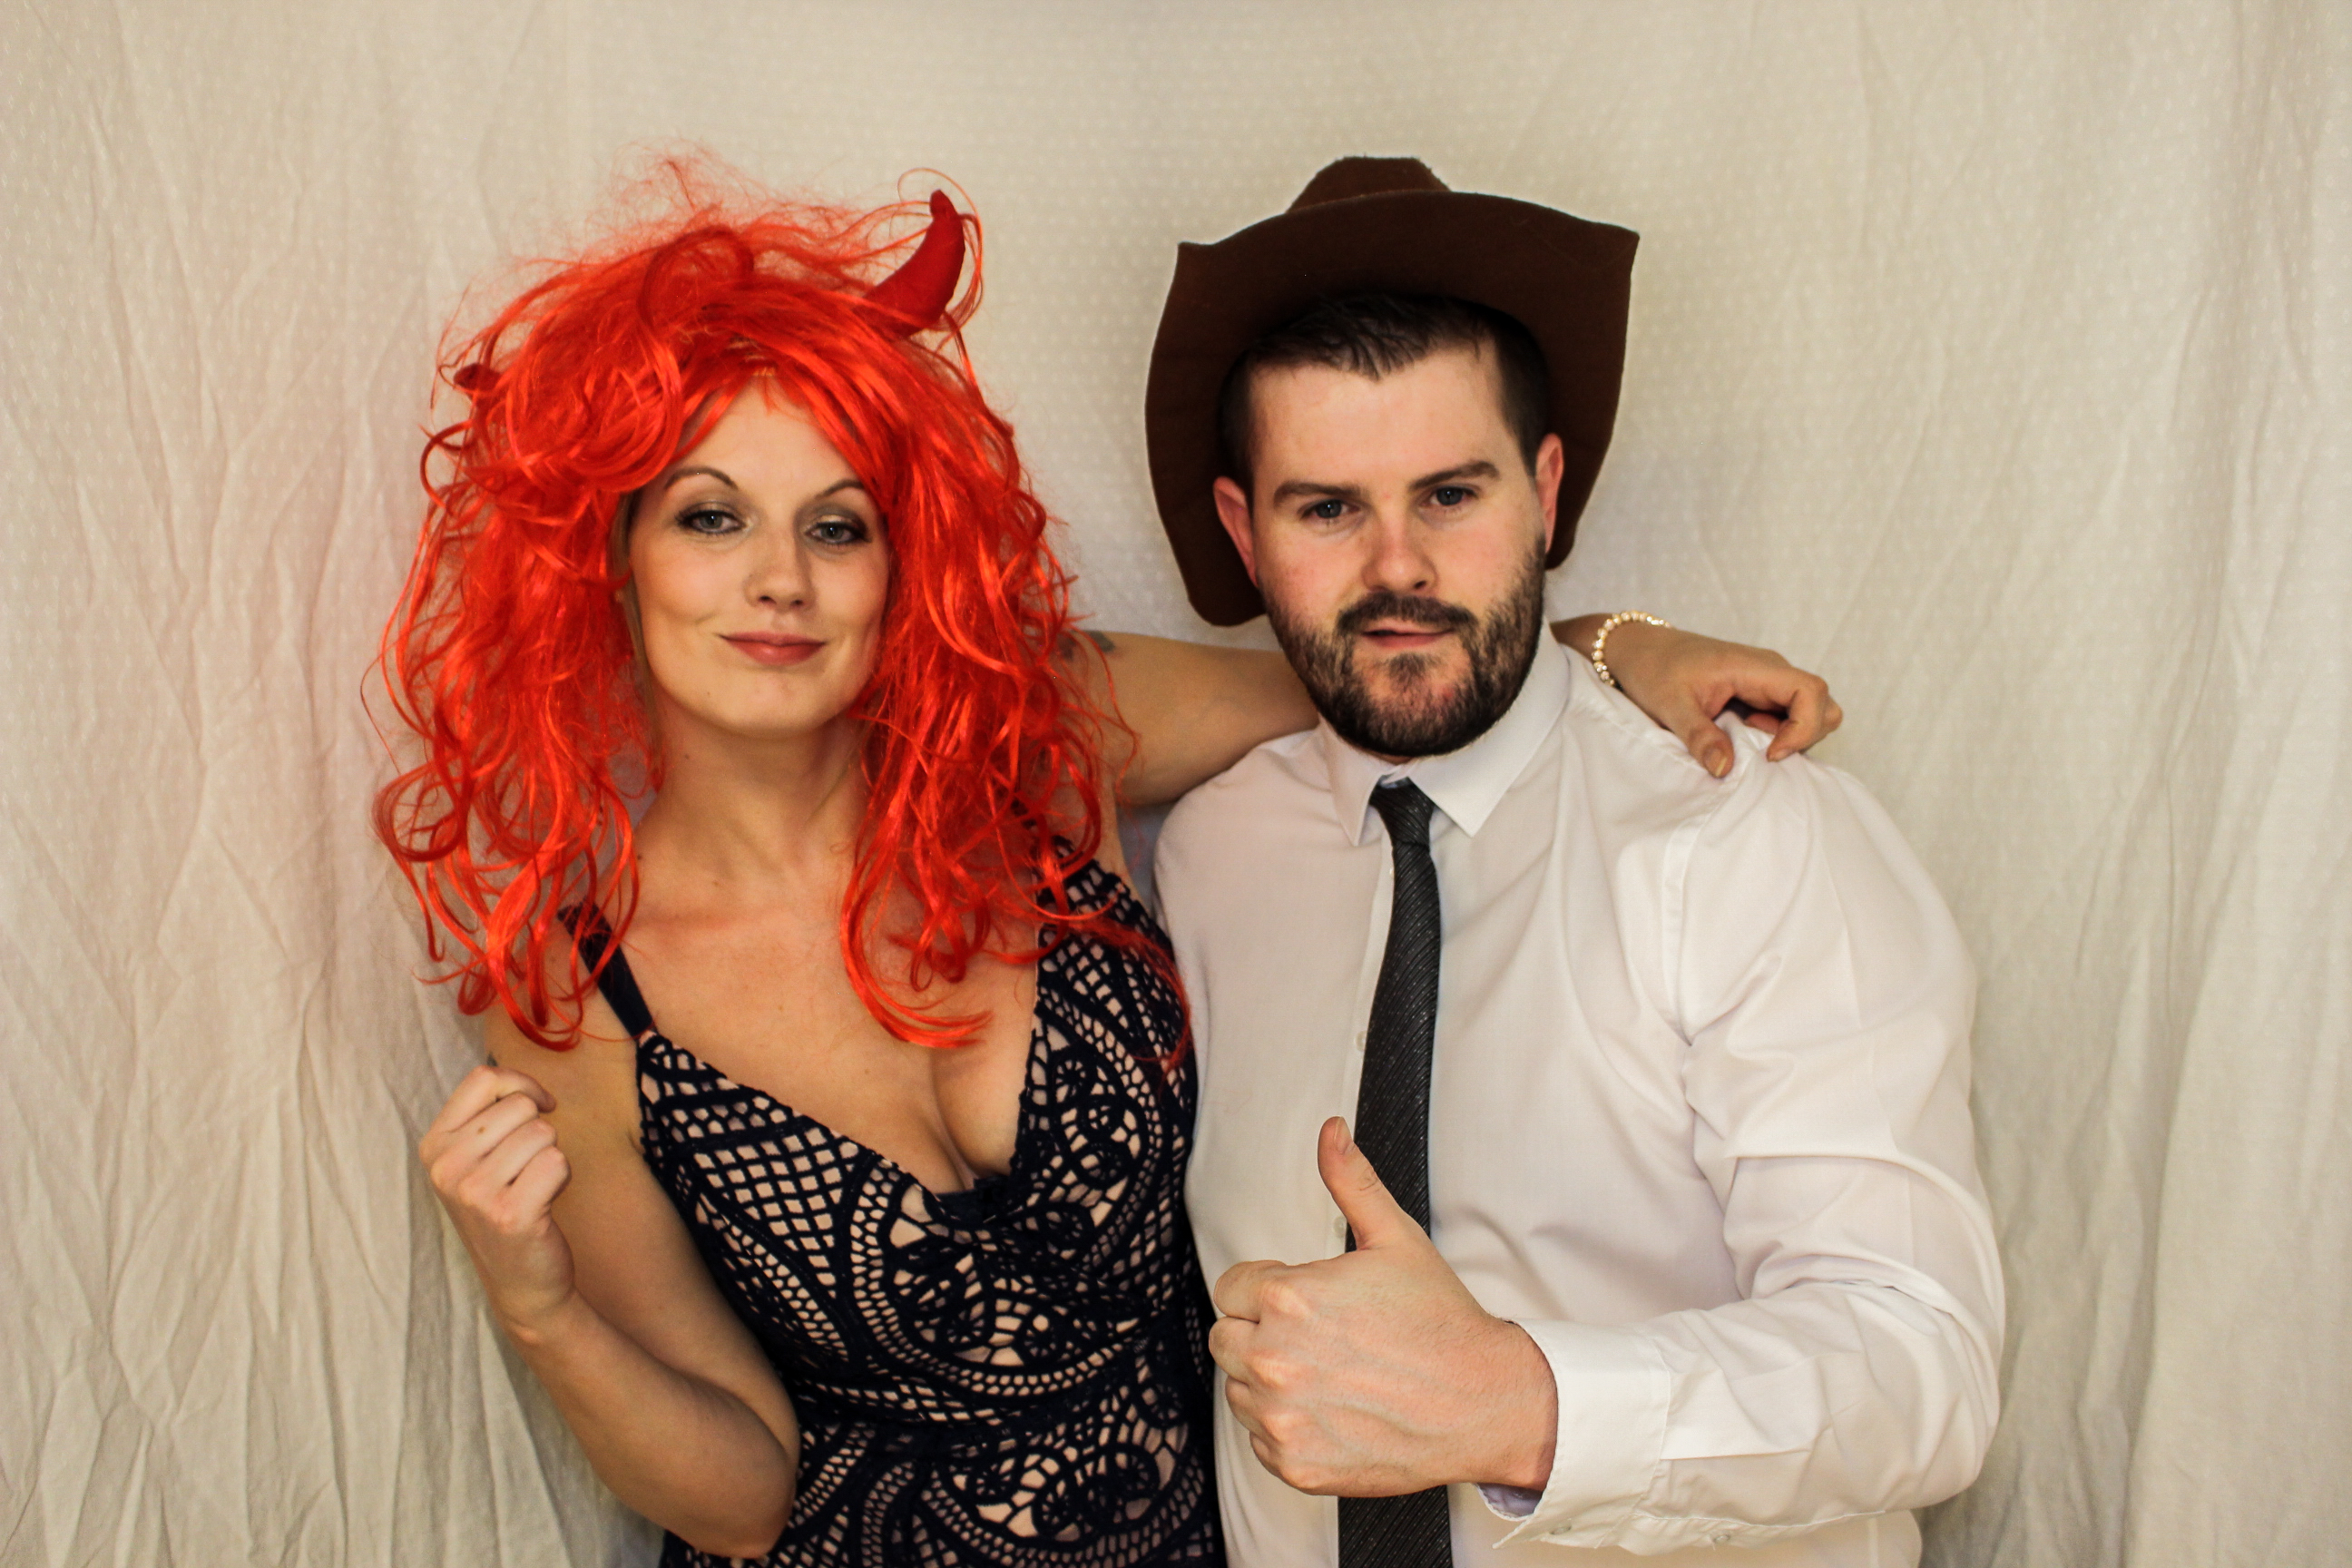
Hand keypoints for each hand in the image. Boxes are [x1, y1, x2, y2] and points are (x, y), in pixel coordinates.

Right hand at [419, 1063, 576, 1335]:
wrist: (520, 1281)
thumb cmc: (505, 1207)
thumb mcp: (475, 1160)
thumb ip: (487, 1115)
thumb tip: (517, 1078)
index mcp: (434, 1146)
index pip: (482, 1079)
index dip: (521, 1084)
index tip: (539, 1106)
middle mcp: (446, 1167)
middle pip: (520, 1105)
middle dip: (538, 1130)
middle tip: (526, 1169)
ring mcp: (474, 1192)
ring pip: (543, 1132)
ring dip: (550, 1156)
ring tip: (532, 1187)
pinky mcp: (509, 1213)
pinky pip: (557, 1161)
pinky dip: (562, 1177)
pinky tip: (544, 1203)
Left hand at [1207, 1118, 1556, 1495]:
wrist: (1483, 1403)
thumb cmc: (1441, 1323)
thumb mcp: (1396, 1239)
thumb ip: (1351, 1181)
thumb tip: (1330, 1131)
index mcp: (1287, 1298)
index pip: (1232, 1287)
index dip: (1269, 1290)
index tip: (1309, 1303)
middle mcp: (1273, 1359)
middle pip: (1226, 1337)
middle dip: (1261, 1333)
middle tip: (1322, 1339)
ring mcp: (1281, 1417)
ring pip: (1238, 1390)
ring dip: (1270, 1382)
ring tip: (1332, 1375)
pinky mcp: (1294, 1464)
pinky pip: (1259, 1441)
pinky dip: (1287, 1430)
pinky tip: (1334, 1412)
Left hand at [1594, 621, 1842, 777]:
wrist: (1638, 649)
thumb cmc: (1653, 669)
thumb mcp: (1669, 706)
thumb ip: (1699, 737)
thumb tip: (1725, 770)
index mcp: (1755, 666)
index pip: (1811, 691)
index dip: (1803, 728)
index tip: (1770, 754)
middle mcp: (1770, 670)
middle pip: (1822, 703)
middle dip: (1805, 735)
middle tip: (1762, 752)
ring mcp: (1767, 680)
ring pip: (1811, 709)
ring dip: (1793, 735)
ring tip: (1750, 742)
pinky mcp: (1759, 691)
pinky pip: (1789, 713)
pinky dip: (1779, 732)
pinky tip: (1743, 736)